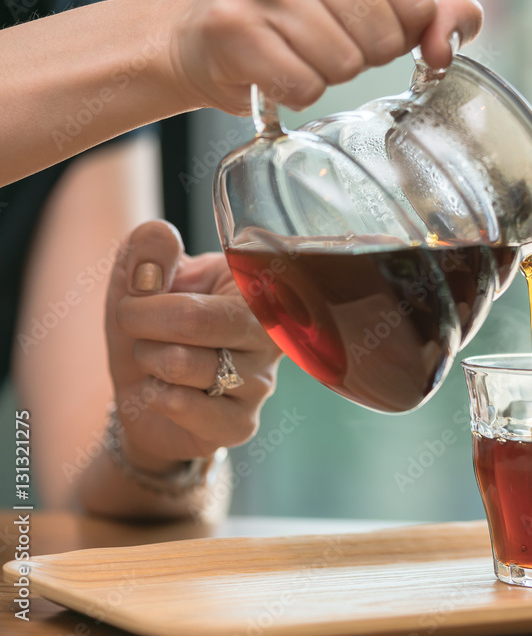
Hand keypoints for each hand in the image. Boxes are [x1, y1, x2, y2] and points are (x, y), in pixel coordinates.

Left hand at [105, 221, 282, 474]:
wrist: (147, 399)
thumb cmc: (152, 332)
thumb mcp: (138, 283)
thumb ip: (146, 253)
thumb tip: (162, 235)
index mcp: (255, 288)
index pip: (216, 275)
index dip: (160, 286)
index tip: (141, 292)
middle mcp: (271, 333)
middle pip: (194, 318)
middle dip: (142, 321)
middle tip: (133, 324)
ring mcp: (261, 381)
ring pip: (182, 363)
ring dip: (148, 360)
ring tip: (155, 361)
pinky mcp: (242, 423)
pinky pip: (187, 407)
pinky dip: (156, 397)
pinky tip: (164, 393)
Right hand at [168, 0, 483, 112]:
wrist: (201, 36)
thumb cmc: (296, 17)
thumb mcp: (374, 2)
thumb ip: (434, 13)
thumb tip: (447, 47)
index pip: (418, 2)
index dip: (402, 31)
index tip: (370, 24)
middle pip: (385, 38)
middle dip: (365, 55)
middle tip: (326, 40)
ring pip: (345, 65)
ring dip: (328, 74)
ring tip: (298, 52)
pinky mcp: (237, 27)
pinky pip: (305, 86)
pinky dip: (296, 92)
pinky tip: (277, 70)